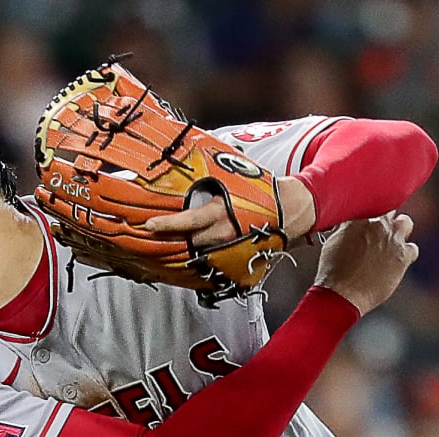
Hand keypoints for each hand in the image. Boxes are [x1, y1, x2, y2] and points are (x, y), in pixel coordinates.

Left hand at [142, 177, 316, 244]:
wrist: (288, 210)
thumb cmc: (260, 192)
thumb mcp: (232, 182)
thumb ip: (209, 184)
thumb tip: (186, 172)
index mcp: (221, 213)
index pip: (188, 221)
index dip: (167, 224)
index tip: (149, 225)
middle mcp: (224, 233)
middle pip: (189, 241)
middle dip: (176, 237)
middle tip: (162, 233)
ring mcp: (231, 249)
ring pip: (200, 252)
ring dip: (190, 247)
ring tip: (181, 242)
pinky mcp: (239, 260)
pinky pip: (214, 262)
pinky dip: (204, 257)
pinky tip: (199, 252)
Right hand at [313, 212, 417, 314]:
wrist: (343, 293)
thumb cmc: (333, 270)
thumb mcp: (333, 242)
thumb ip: (346, 228)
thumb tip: (350, 224)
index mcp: (358, 216)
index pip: (371, 203)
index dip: (371, 212)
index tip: (369, 219)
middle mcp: (377, 223)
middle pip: (389, 209)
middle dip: (385, 219)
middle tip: (378, 232)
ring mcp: (392, 238)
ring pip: (405, 222)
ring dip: (399, 230)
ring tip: (390, 244)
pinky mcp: (403, 256)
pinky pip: (413, 248)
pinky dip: (406, 253)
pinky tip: (396, 262)